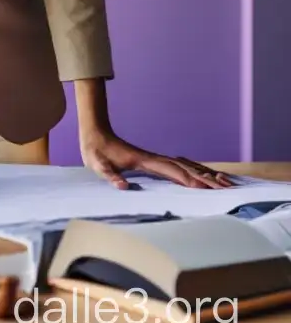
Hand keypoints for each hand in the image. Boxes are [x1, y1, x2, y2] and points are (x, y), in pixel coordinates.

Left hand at [81, 130, 234, 189]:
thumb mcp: (98, 164)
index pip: (172, 171)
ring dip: (205, 174)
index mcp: (144, 161)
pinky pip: (179, 166)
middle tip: (228, 189)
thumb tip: (122, 186)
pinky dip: (195, 170)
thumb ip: (109, 175)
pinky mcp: (153, 161)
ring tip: (226, 183)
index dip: (190, 180)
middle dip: (207, 179)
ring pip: (186, 166)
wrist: (95, 133)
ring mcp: (155, 159)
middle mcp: (154, 159)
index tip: (207, 189)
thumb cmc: (95, 150)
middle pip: (186, 169)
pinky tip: (204, 176)